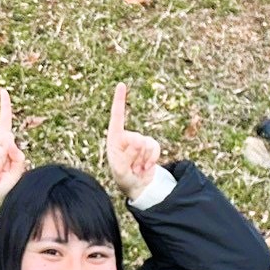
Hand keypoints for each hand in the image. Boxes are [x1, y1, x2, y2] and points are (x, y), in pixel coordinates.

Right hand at [0, 88, 25, 218]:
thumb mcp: (15, 172)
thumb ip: (18, 155)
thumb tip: (8, 138)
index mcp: (1, 146)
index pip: (4, 123)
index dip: (4, 107)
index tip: (2, 90)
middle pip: (9, 139)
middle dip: (11, 157)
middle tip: (2, 173)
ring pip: (3, 148)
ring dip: (3, 166)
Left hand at [106, 83, 160, 200]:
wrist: (137, 185)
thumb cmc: (122, 176)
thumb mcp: (120, 170)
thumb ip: (127, 156)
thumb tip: (139, 141)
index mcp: (114, 137)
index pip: (117, 116)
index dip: (119, 100)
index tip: (122, 84)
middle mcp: (127, 136)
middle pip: (136, 140)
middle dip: (135, 156)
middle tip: (130, 167)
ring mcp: (140, 140)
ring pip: (147, 144)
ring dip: (143, 159)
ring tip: (136, 167)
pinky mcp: (150, 145)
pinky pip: (155, 148)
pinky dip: (152, 159)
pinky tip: (145, 167)